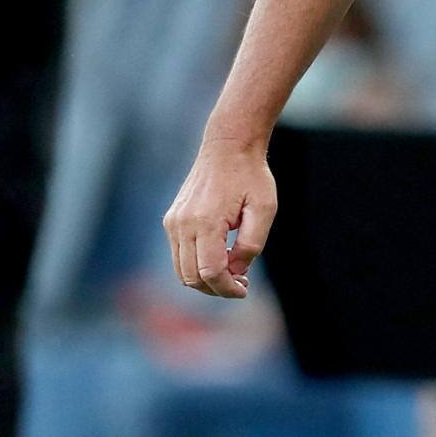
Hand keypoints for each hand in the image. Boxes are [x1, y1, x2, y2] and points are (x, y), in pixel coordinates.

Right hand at [164, 134, 277, 299]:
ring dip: (205, 280)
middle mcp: (183, 224)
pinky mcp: (172, 220)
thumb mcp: (263, 209)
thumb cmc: (250, 176)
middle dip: (216, 288)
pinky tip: (220, 258)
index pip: (210, 272)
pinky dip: (196, 265)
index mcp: (206, 221)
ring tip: (232, 272)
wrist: (227, 147)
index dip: (227, 288)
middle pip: (192, 277)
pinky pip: (179, 256)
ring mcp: (173, 222)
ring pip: (182, 270)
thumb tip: (236, 272)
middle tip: (241, 284)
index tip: (244, 290)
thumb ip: (251, 245)